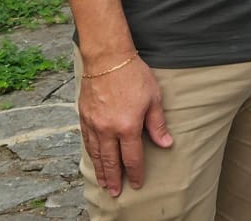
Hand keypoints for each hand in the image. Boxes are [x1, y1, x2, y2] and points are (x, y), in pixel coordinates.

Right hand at [78, 56, 172, 195]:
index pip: (132, 157)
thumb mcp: (153, 98)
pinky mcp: (84, 116)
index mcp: (128, 126)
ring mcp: (94, 124)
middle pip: (111, 161)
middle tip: (116, 192)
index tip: (137, 183)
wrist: (107, 58)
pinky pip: (87, 141)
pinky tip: (93, 159)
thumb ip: (157, 124)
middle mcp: (108, 129)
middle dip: (115, 178)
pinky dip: (91, 154)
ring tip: (104, 182)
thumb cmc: (133, 75)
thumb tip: (166, 143)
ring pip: (97, 154)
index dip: (135, 172)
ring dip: (101, 170)